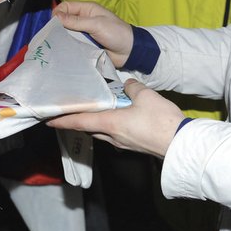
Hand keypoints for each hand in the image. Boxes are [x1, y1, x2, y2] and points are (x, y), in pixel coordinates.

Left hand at [47, 79, 185, 157]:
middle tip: (71, 110)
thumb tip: (128, 84)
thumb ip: (133, 87)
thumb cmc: (161, 121)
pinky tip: (119, 116)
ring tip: (94, 111)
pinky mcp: (134, 146)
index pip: (80, 122)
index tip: (48, 120)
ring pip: (103, 133)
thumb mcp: (146, 96)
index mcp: (111, 124)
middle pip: (89, 128)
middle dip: (78, 121)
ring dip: (95, 123)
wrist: (182, 144)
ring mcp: (124, 144)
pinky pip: (116, 135)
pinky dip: (111, 126)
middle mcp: (113, 136)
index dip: (63, 120)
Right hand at [53, 0, 132, 65]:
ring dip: (62, 38)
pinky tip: (62, 51)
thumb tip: (55, 16)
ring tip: (54, 46)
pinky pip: (72, 44)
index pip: (66, 6)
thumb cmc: (115, 33)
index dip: (57, 13)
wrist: (130, 51)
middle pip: (64, 20)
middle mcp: (83, 20)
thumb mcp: (96, 24)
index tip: (53, 24)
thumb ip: (76, 21)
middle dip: (57, 27)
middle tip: (51, 37)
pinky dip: (68, 47)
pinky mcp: (84, 45)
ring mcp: (83, 33)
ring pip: (66, 33)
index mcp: (87, 9)